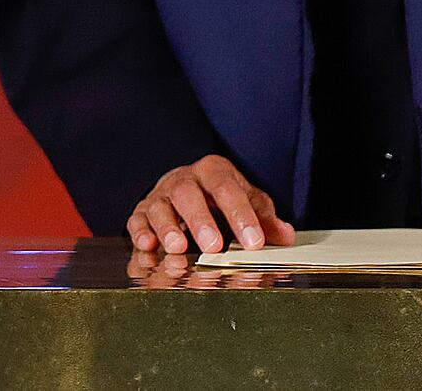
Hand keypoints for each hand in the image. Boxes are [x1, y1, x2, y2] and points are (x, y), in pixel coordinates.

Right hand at [127, 154, 295, 254]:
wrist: (187, 189)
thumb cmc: (219, 198)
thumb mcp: (246, 201)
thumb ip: (264, 218)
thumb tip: (285, 235)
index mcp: (213, 172)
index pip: (227, 189)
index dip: (241, 215)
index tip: (254, 242)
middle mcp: (183, 180)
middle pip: (188, 194)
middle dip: (200, 220)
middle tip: (213, 246)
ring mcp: (160, 196)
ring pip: (159, 207)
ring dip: (167, 228)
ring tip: (178, 248)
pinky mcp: (142, 213)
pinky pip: (136, 221)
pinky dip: (140, 234)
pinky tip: (148, 247)